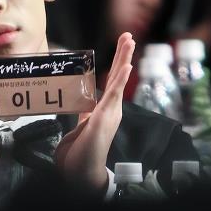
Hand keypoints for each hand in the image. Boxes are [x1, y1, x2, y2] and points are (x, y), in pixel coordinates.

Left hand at [56, 32, 135, 189]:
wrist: (81, 175)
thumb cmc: (80, 156)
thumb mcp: (81, 129)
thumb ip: (84, 115)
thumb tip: (83, 104)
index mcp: (104, 111)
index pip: (110, 82)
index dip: (116, 65)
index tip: (121, 49)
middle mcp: (110, 110)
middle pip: (117, 77)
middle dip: (123, 55)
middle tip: (129, 35)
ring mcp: (109, 113)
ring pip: (117, 81)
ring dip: (124, 59)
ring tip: (130, 41)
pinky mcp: (104, 118)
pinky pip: (113, 95)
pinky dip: (121, 79)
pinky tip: (127, 65)